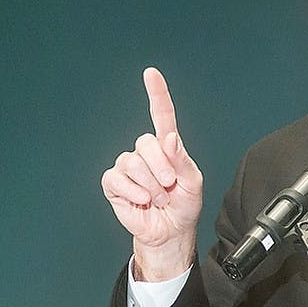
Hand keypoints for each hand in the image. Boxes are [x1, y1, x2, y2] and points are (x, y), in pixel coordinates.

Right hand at [101, 67, 202, 280]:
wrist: (170, 232)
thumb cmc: (183, 206)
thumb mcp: (193, 183)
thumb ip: (182, 160)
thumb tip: (169, 139)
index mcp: (167, 147)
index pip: (162, 115)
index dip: (156, 93)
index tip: (151, 74)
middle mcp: (146, 152)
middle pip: (146, 143)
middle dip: (161, 167)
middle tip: (169, 186)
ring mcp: (128, 166)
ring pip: (132, 162)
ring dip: (150, 185)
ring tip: (157, 198)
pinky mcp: (114, 183)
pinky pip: (118, 179)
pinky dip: (134, 192)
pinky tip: (142, 200)